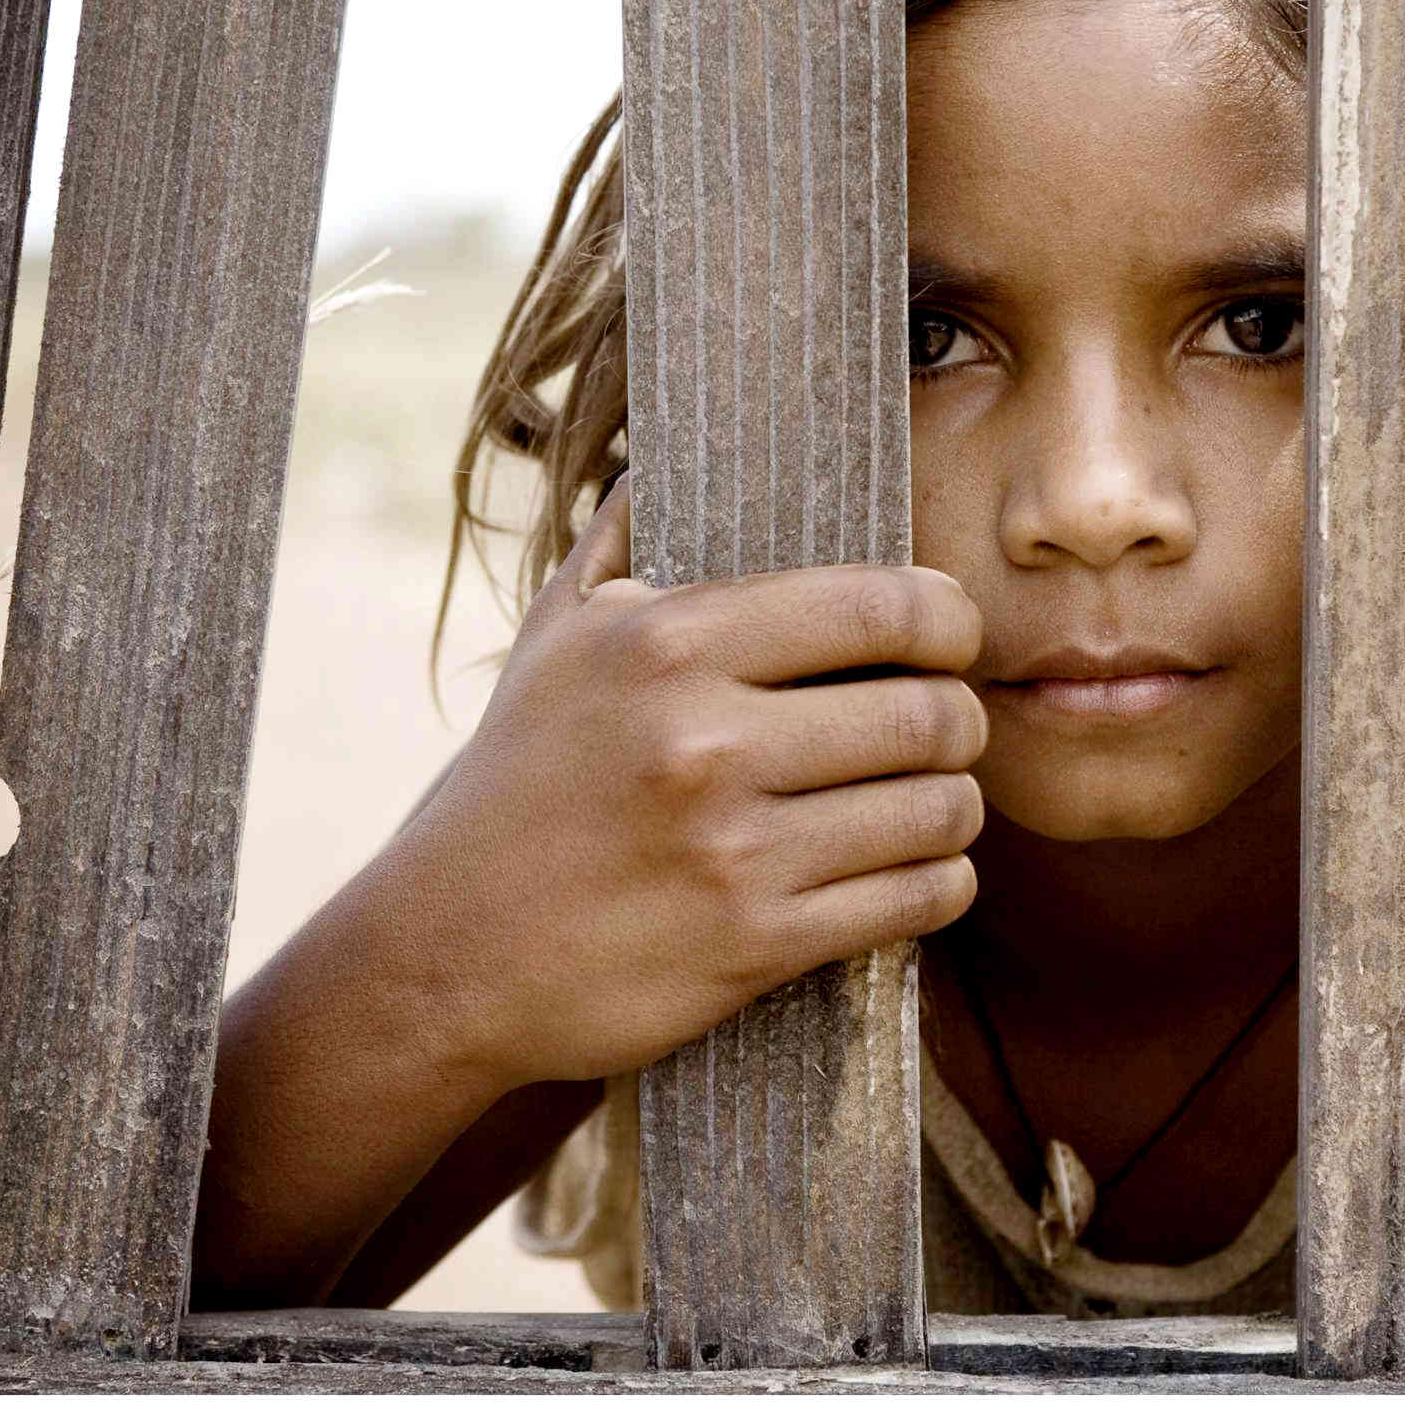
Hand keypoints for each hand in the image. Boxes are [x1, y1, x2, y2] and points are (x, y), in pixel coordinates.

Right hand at [387, 476, 988, 1087]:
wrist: (444, 954)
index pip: (879, 605)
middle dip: (960, 721)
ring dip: (955, 808)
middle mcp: (702, 738)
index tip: (950, 636)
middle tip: (946, 730)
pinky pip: (914, 898)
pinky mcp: (753, 943)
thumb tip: (673, 451)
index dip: (948, 619)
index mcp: (666, 642)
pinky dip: (939, 883)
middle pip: (929, 712)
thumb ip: (623, 540)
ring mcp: (732, 847)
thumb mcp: (553, 641)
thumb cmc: (516, 785)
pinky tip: (919, 872)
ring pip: (936, 809)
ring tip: (935, 803)